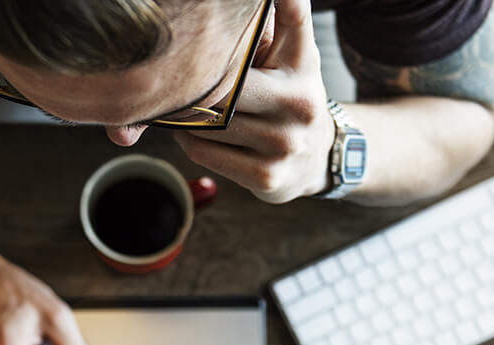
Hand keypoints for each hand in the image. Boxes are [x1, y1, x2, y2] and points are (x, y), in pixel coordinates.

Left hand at [174, 0, 333, 203]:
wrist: (317, 157)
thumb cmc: (289, 95)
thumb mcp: (293, 54)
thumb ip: (276, 20)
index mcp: (303, 63)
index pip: (294, 19)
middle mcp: (299, 102)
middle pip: (222, 84)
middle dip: (197, 83)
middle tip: (176, 76)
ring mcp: (284, 143)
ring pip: (206, 121)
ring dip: (186, 114)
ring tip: (188, 106)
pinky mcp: (267, 176)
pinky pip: (203, 151)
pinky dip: (189, 140)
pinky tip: (197, 132)